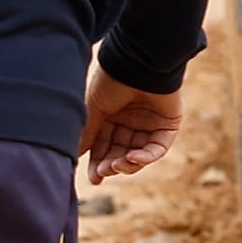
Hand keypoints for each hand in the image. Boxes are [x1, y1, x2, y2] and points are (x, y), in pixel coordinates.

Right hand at [80, 69, 182, 184]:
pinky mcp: (168, 125)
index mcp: (110, 116)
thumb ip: (87, 135)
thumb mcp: (93, 110)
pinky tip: (133, 158)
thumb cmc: (111, 81)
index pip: (104, 147)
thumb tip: (73, 158)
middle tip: (103, 173)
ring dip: (128, 163)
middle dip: (111, 165)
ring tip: (117, 165)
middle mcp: (129, 121)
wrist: (137, 63)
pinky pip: (158, 148)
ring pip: (139, 154)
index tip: (94, 179)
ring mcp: (149, 124)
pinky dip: (147, 156)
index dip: (99, 164)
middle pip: (120, 153)